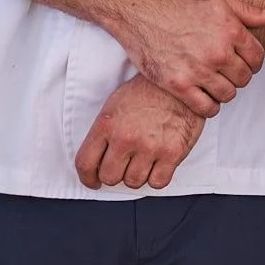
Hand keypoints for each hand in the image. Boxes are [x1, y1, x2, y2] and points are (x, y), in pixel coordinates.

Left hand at [73, 75, 203, 189]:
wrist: (180, 83)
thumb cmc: (147, 91)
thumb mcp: (115, 104)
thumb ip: (103, 132)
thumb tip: (97, 158)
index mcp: (107, 125)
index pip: (85, 164)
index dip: (87, 178)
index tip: (93, 181)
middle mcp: (125, 138)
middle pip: (109, 177)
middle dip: (115, 174)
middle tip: (123, 166)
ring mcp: (149, 146)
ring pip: (133, 182)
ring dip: (137, 176)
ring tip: (143, 162)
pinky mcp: (173, 152)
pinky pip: (158, 182)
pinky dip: (157, 178)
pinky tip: (158, 165)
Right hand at [109, 0, 264, 117]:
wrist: (140, 11)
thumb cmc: (179, 3)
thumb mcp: (218, 1)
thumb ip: (249, 12)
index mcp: (231, 31)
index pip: (258, 58)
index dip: (253, 62)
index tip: (244, 62)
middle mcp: (218, 52)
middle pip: (244, 78)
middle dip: (239, 76)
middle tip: (227, 72)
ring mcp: (198, 70)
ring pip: (228, 95)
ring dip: (224, 92)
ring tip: (215, 84)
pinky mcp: (178, 84)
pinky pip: (205, 108)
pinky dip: (209, 107)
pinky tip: (204, 97)